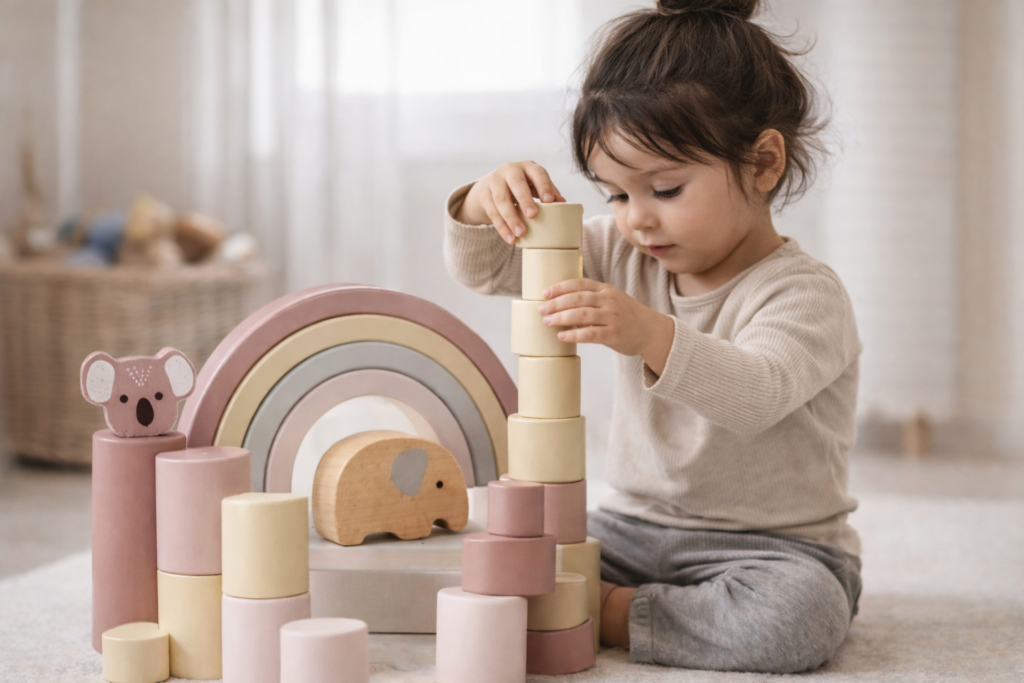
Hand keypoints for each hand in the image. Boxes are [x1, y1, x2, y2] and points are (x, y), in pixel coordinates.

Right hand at [456, 161, 565, 243]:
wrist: (491, 185)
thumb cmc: (522, 186)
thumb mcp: (534, 185)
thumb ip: (549, 193)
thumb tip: (566, 206)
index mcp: (528, 167)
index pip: (537, 173)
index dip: (544, 186)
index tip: (549, 201)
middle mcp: (510, 171)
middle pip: (517, 184)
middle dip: (524, 199)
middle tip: (533, 215)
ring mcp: (494, 182)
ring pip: (501, 200)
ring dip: (511, 218)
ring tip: (521, 233)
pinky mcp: (484, 195)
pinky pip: (493, 213)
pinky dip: (502, 227)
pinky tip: (510, 238)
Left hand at [538, 279, 675, 374]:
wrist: (651, 331)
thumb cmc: (626, 316)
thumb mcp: (611, 301)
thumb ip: (590, 301)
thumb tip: (560, 307)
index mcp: (606, 290)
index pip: (579, 284)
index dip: (560, 287)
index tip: (544, 293)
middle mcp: (609, 300)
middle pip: (577, 298)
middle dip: (556, 303)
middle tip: (541, 309)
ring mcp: (612, 317)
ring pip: (581, 315)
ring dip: (561, 318)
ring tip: (547, 322)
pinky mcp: (614, 334)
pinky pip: (590, 334)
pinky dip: (574, 335)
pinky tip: (562, 336)